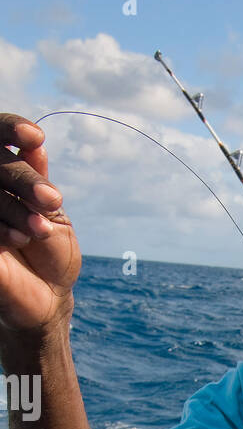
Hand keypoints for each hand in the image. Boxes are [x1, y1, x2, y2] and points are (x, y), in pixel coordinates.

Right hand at [0, 114, 80, 340]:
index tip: (34, 137)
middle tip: (51, 200)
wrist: (46, 299)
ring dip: (15, 209)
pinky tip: (19, 239)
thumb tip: (35, 145)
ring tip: (40, 232)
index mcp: (5, 177)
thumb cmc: (50, 253)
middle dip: (24, 179)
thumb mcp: (51, 214)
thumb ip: (38, 180)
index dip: (9, 129)